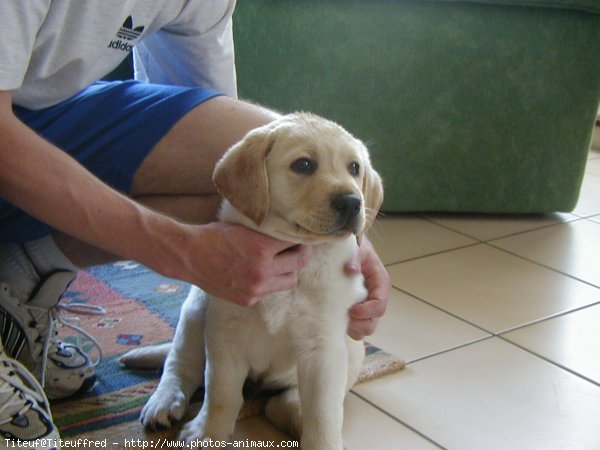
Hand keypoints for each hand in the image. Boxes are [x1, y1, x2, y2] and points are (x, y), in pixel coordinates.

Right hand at [180, 222, 310, 305]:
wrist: (188, 255)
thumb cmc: (214, 235)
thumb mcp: (244, 226)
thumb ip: (267, 232)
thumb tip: (289, 230)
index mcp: (262, 247)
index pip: (297, 243)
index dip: (300, 237)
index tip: (300, 235)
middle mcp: (262, 271)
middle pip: (300, 263)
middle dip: (301, 253)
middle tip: (297, 247)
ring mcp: (255, 288)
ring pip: (289, 281)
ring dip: (288, 270)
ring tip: (280, 262)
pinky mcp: (248, 300)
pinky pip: (269, 291)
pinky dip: (268, 282)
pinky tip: (259, 273)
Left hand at [345, 237, 389, 339]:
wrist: (347, 247)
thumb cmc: (355, 246)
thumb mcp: (358, 247)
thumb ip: (356, 257)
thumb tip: (351, 270)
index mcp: (380, 283)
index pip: (379, 305)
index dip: (366, 311)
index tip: (351, 310)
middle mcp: (376, 297)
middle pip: (373, 322)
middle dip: (359, 324)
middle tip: (344, 317)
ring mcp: (366, 305)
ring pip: (364, 328)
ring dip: (352, 327)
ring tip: (339, 317)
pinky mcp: (356, 309)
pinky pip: (354, 327)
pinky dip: (346, 327)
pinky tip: (335, 317)